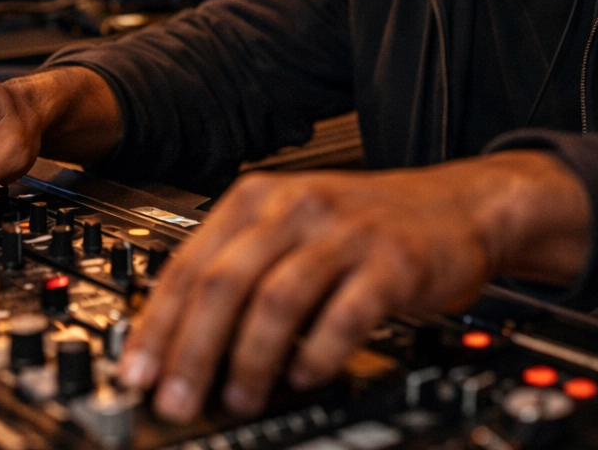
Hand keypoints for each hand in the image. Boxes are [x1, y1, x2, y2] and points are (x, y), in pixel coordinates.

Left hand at [118, 150, 590, 421]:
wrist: (461, 204)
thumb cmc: (370, 227)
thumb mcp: (294, 230)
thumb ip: (240, 270)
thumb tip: (178, 341)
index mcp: (259, 199)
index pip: (189, 263)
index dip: (157, 324)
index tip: (136, 373)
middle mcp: (297, 207)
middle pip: (224, 282)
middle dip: (191, 350)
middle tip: (176, 399)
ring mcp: (345, 232)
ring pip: (276, 299)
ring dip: (249, 358)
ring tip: (239, 397)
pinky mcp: (391, 261)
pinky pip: (344, 313)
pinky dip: (317, 351)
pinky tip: (305, 376)